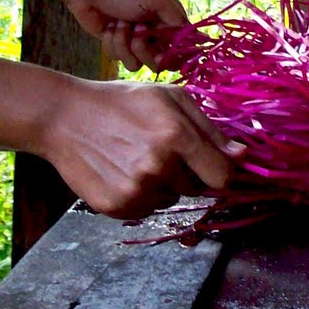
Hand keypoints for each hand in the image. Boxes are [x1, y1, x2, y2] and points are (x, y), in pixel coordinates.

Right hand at [31, 75, 243, 218]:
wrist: (66, 117)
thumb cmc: (123, 102)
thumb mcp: (170, 98)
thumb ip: (209, 129)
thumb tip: (242, 157)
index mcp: (176, 135)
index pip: (222, 176)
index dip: (221, 171)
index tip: (213, 165)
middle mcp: (158, 166)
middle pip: (196, 188)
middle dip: (187, 172)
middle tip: (160, 150)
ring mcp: (135, 190)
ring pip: (170, 200)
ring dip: (163, 185)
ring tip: (137, 158)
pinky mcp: (116, 207)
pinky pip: (146, 210)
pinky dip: (141, 196)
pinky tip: (122, 171)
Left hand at [55, 0, 190, 70]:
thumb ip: (177, 19)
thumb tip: (203, 38)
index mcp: (169, 19)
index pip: (183, 48)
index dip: (174, 56)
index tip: (161, 52)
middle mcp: (156, 33)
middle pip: (160, 61)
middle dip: (144, 50)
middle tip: (136, 33)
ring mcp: (136, 41)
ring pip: (138, 63)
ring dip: (124, 44)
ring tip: (118, 23)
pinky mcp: (117, 45)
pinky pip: (119, 59)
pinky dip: (112, 43)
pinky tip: (108, 27)